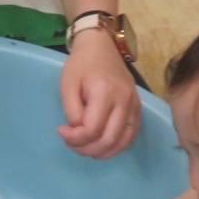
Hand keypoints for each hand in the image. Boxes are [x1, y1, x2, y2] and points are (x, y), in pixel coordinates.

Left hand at [59, 30, 140, 157]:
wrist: (101, 46)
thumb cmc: (81, 64)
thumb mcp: (68, 85)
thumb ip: (72, 111)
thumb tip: (78, 132)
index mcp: (105, 92)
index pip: (93, 129)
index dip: (75, 138)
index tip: (62, 131)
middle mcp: (124, 101)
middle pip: (109, 139)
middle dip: (87, 149)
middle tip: (72, 144)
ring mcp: (134, 105)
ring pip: (123, 141)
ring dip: (103, 152)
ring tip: (85, 148)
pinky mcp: (137, 108)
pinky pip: (132, 135)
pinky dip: (118, 146)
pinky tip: (103, 146)